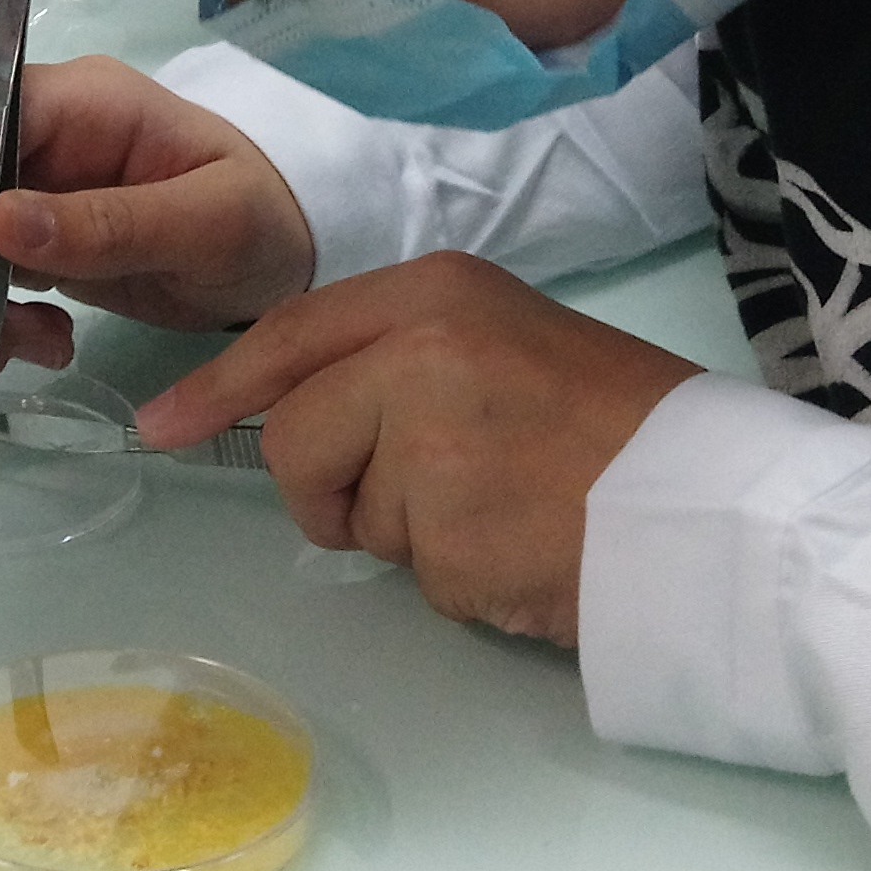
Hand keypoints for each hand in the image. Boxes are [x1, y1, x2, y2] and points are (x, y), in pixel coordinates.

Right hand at [0, 54, 318, 359]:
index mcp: (81, 100)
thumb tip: (2, 225)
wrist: (286, 254)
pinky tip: (46, 344)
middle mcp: (41, 132)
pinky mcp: (33, 238)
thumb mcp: (211, 223)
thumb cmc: (265, 218)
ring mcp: (31, 185)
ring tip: (39, 347)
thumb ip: (114, 223)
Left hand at [125, 255, 693, 641]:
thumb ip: (400, 363)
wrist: (712, 507)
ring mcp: (431, 440)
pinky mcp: (448, 531)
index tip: (157, 423)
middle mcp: (422, 350)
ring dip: (409, 535)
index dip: (216, 386)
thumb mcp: (502, 347)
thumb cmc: (617, 431)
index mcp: (437, 294)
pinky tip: (521, 547)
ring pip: (348, 514)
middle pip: (294, 439)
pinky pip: (408, 570)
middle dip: (333, 490)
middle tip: (429, 499)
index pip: (291, 336)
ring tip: (504, 509)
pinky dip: (455, 576)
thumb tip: (297, 413)